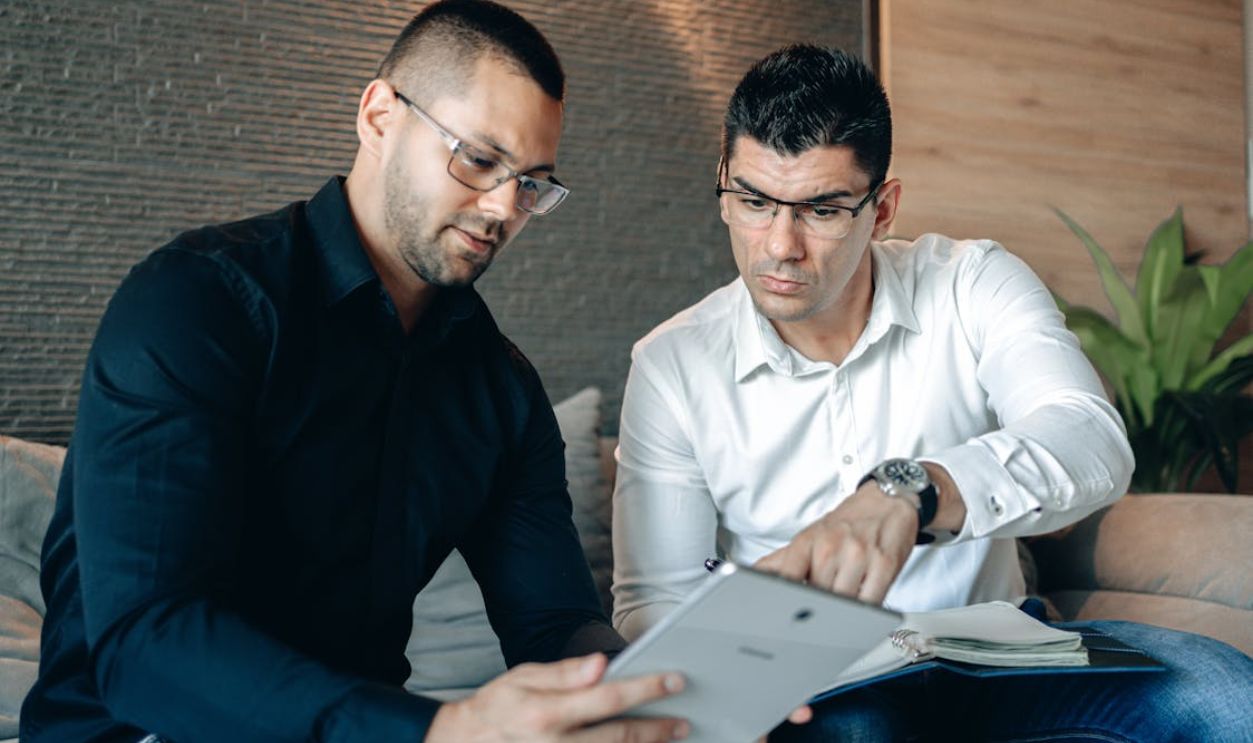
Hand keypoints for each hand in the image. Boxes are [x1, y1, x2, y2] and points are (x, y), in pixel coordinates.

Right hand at [425, 652, 689, 741]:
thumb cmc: (493, 709)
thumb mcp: (521, 678)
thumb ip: (563, 673)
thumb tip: (601, 663)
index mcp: (546, 712)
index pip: (607, 698)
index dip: (646, 689)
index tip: (674, 681)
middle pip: (619, 738)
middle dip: (656, 730)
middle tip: (682, 723)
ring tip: (668, 741)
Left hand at [755, 480, 916, 604]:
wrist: (888, 501)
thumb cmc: (848, 523)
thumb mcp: (810, 536)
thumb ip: (781, 561)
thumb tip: (753, 577)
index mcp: (807, 542)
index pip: (786, 577)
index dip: (781, 600)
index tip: (778, 613)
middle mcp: (831, 546)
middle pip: (816, 597)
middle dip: (820, 606)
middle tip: (825, 600)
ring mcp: (858, 555)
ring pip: (844, 603)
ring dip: (845, 609)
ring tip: (848, 593)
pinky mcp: (885, 565)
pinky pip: (871, 602)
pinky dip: (866, 608)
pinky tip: (865, 597)